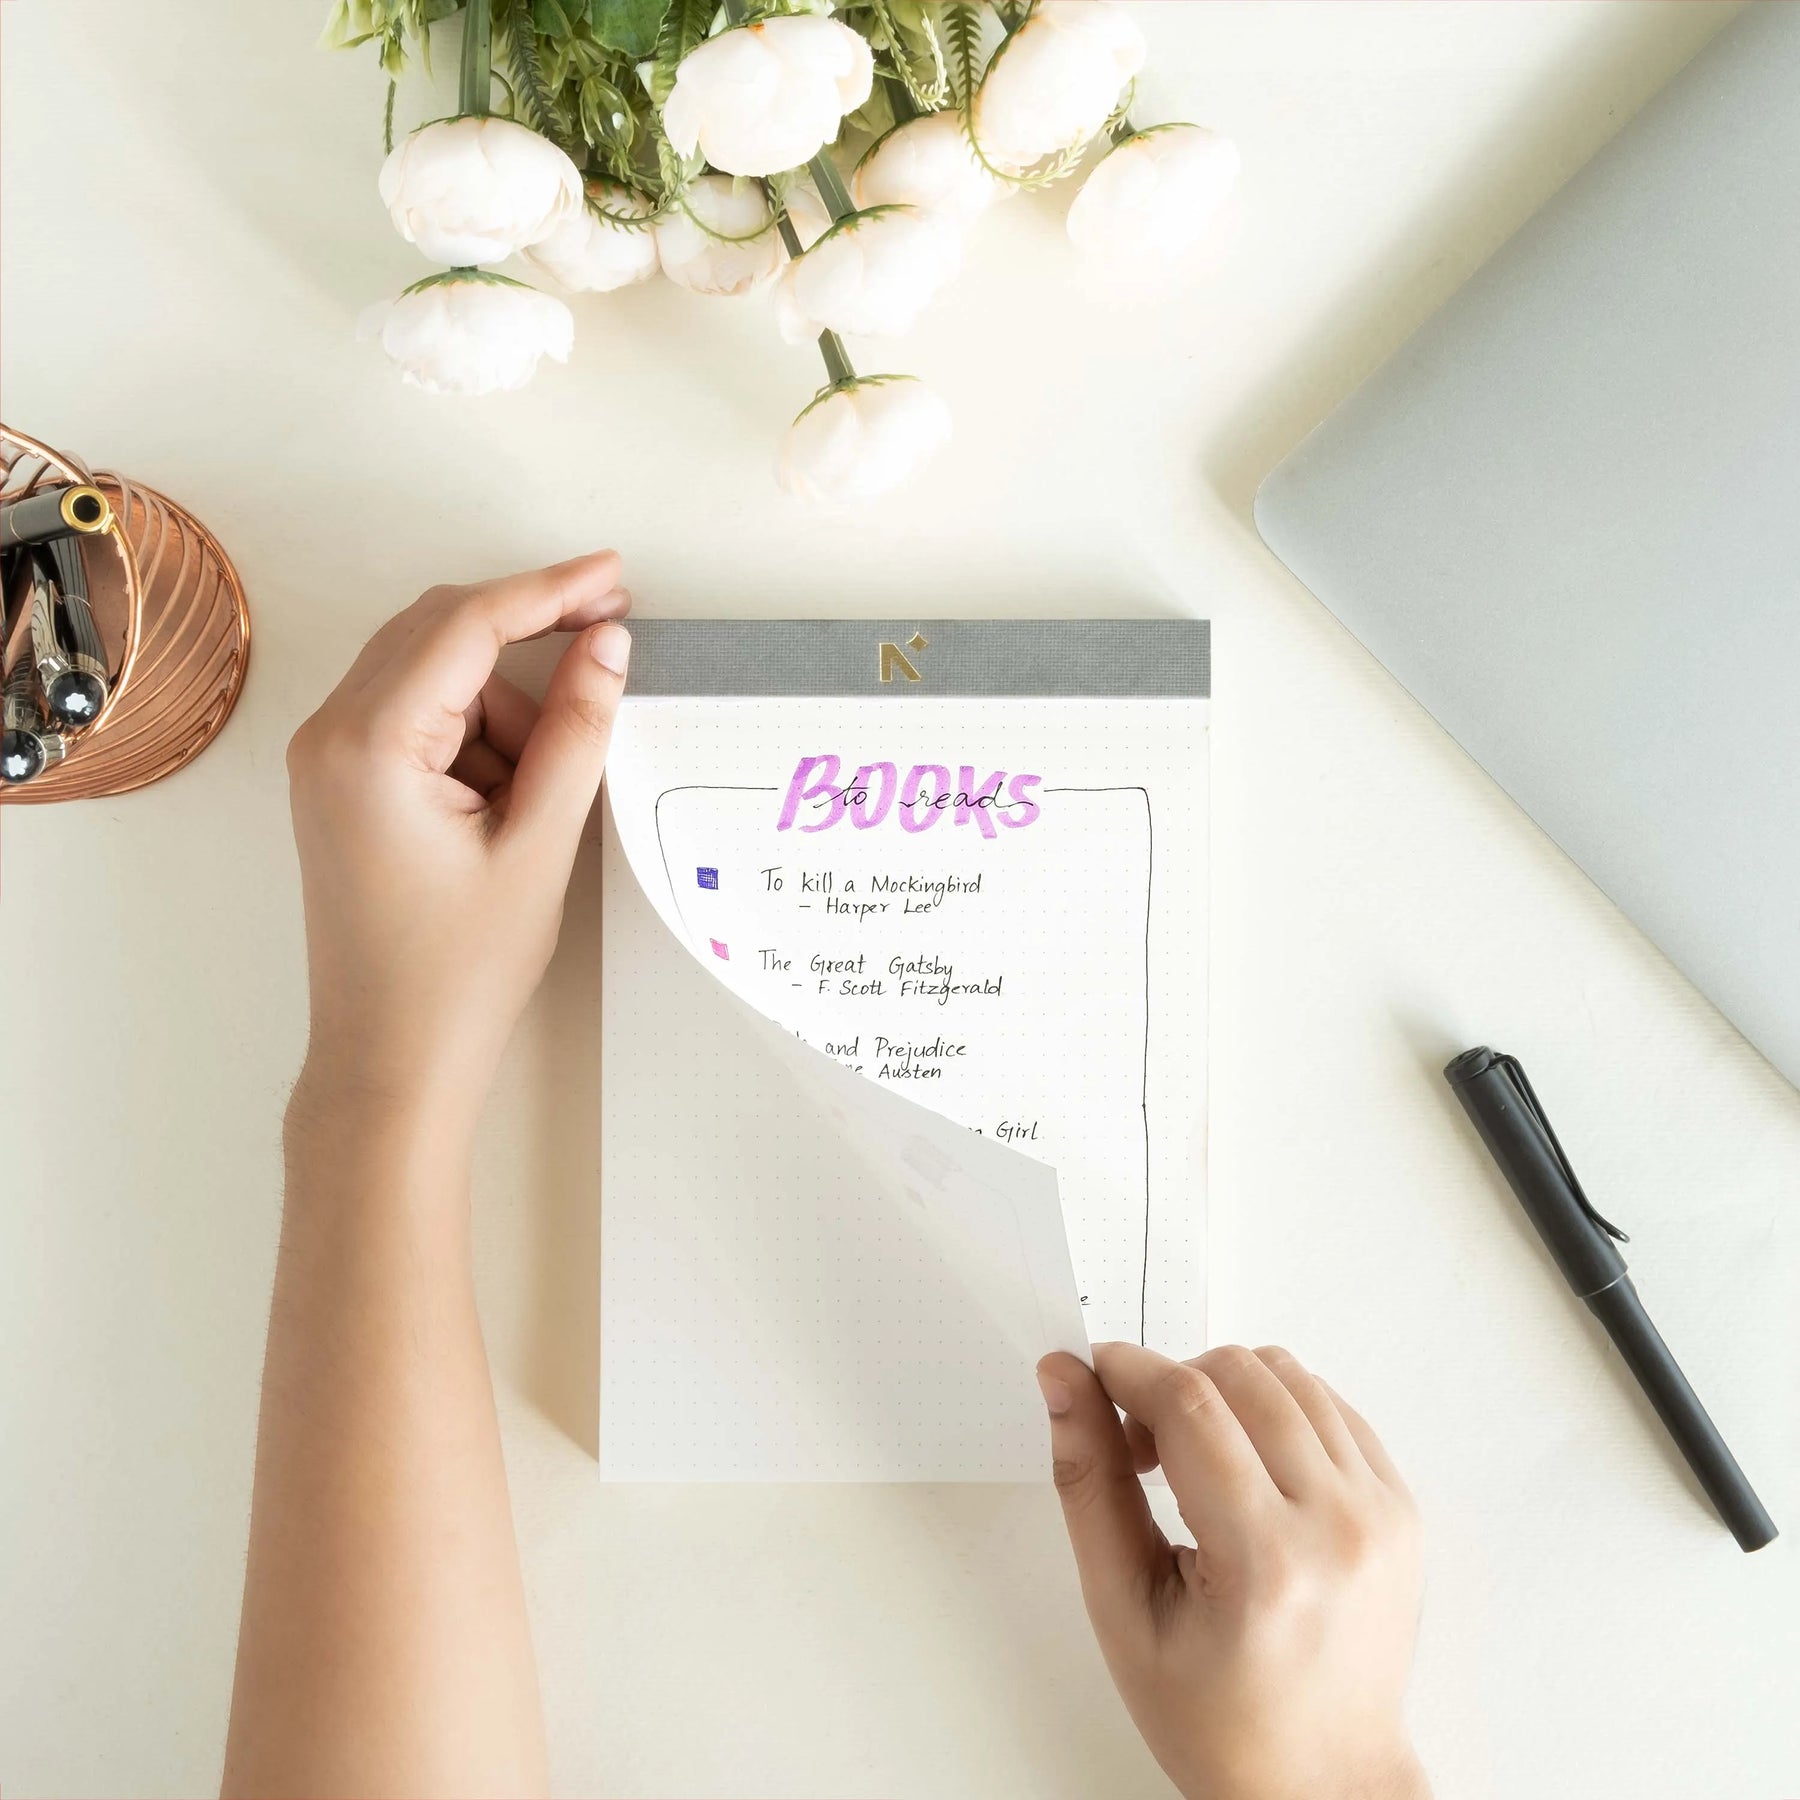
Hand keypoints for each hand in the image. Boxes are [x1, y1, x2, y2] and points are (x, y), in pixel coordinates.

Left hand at [285, 552, 630, 1123]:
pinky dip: (473, 735)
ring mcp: (326, 758)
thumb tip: (608, 646)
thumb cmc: (460, 971)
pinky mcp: (340, 784)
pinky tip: (508, 802)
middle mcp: (330, 734)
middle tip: (609, 636)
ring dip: (500, 703)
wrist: (390, 1059)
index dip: (548, 590)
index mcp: (370, 744)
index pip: (466, 626)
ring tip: (540, 795)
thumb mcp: (538, 846)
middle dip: (526, 632)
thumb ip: (576, 733)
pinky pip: (416, 718)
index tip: (614, 575)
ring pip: (431, 674)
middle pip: (438, 631)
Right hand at [1037, 1343, 1428, 1799]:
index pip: (1189, 1404)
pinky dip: (1277, 1411)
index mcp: (1266, 1561)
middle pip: (1240, 1374)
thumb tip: (1065, 1379)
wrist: (1322, 1780)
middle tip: (1140, 1449)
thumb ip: (1089, 1483)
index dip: (1127, 1371)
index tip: (1091, 1375)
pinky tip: (1247, 1467)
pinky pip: (1331, 1406)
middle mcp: (1339, 1525)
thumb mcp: (1124, 1610)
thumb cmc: (1217, 1718)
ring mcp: (1382, 1512)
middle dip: (1170, 1385)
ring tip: (1195, 1461)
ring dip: (1225, 1391)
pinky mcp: (1402, 1506)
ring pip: (1288, 1375)